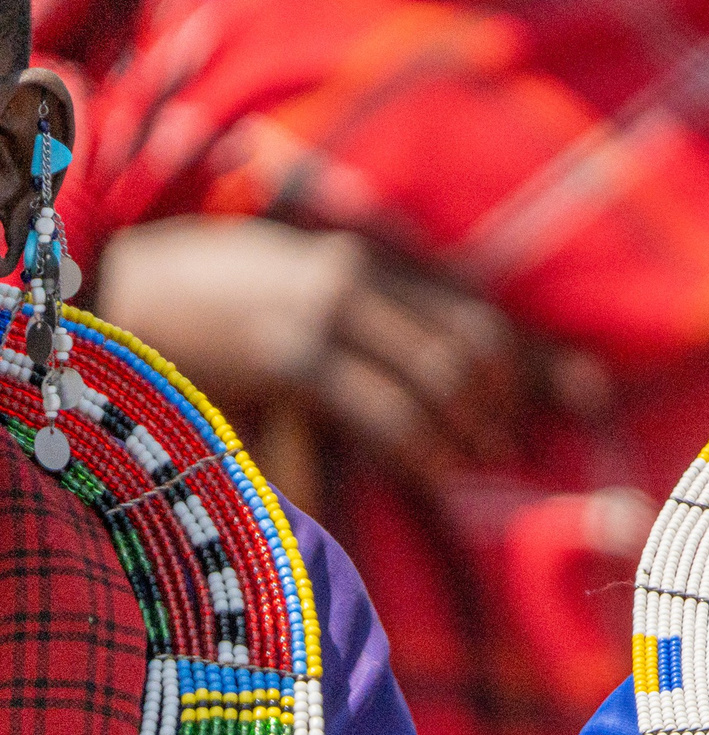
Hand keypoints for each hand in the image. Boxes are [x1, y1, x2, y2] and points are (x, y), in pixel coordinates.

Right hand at [96, 217, 581, 486]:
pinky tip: (439, 472)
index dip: (526, 362)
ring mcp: (327, 314)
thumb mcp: (294, 288)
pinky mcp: (293, 357)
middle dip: (503, 400)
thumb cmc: (206, 297)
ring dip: (471, 428)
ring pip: (439, 375)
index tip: (564, 398)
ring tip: (483, 462)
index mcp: (366, 262)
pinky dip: (423, 446)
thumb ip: (366, 322)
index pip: (474, 311)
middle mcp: (359, 278)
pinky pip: (384, 408)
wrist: (117, 289)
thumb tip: (434, 371)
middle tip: (511, 446)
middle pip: (470, 342)